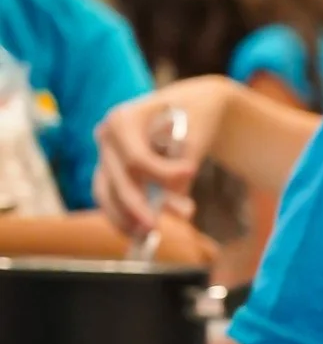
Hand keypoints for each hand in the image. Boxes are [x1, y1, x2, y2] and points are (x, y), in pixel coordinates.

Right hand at [91, 77, 232, 241]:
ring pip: (105, 193)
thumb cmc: (196, 116)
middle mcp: (107, 136)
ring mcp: (105, 155)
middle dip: (138, 207)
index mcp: (124, 119)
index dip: (162, 173)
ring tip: (147, 236)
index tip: (192, 172)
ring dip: (125, 218)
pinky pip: (109, 199)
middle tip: (156, 227)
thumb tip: (174, 208)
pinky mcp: (110, 172)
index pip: (137, 158)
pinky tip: (138, 235)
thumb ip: (183, 170)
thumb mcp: (196, 135)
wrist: (190, 107)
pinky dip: (122, 218)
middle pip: (119, 179)